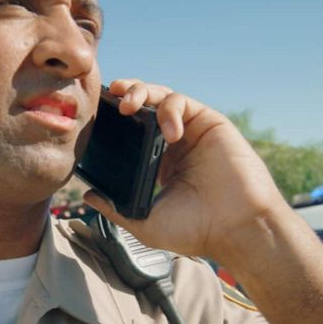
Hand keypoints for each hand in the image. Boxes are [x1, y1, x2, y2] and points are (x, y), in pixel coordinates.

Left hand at [82, 79, 290, 261]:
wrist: (235, 228)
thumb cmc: (196, 231)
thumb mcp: (144, 223)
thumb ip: (115, 209)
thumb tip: (87, 197)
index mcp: (158, 162)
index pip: (130, 130)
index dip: (112, 119)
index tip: (93, 115)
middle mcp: (173, 142)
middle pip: (143, 105)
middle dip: (123, 94)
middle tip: (108, 97)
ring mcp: (191, 131)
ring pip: (160, 95)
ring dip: (140, 92)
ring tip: (129, 105)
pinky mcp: (209, 122)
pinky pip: (182, 102)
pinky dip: (170, 109)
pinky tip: (169, 133)